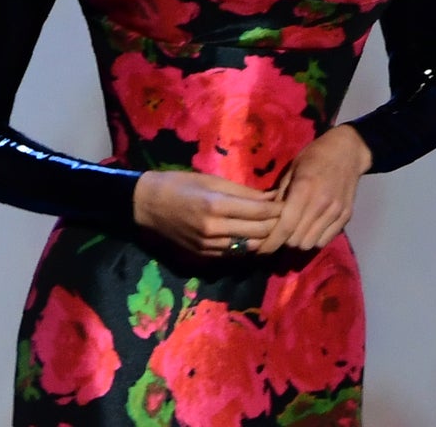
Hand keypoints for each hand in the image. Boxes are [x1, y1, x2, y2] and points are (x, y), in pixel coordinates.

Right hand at [132, 169, 281, 256]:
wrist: (146, 205)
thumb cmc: (178, 184)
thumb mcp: (211, 180)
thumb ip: (242, 192)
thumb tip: (271, 198)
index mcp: (216, 206)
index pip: (260, 212)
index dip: (279, 209)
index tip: (289, 202)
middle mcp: (215, 229)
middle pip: (260, 232)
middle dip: (277, 224)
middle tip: (286, 215)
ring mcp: (210, 245)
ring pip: (251, 246)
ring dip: (265, 237)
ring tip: (273, 226)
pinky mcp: (205, 255)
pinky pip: (235, 252)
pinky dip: (248, 244)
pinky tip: (253, 235)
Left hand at [259, 125, 369, 252]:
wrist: (347, 151)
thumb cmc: (314, 156)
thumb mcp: (291, 170)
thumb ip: (280, 196)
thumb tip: (267, 218)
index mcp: (304, 189)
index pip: (286, 226)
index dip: (271, 242)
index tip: (260, 250)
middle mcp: (322, 204)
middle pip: (297, 240)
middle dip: (283, 241)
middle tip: (277, 235)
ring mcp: (336, 212)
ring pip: (311, 244)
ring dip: (299, 242)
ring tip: (293, 232)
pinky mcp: (347, 217)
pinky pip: (325, 240)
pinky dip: (314, 239)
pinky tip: (308, 229)